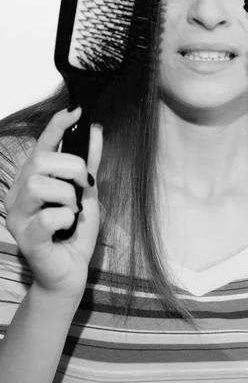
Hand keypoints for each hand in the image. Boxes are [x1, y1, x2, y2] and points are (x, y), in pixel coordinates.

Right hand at [3, 107, 102, 298]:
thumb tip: (95, 130)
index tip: (76, 109)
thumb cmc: (74, 233)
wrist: (70, 273)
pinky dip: (66, 219)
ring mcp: (18, 217)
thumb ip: (90, 164)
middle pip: (41, 161)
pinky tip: (66, 228)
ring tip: (72, 212)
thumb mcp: (88, 194)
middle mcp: (18, 195)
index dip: (57, 125)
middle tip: (84, 187)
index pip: (42, 145)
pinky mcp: (25, 238)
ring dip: (68, 197)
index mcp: (32, 180)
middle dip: (72, 169)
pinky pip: (48, 216)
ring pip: (39, 185)